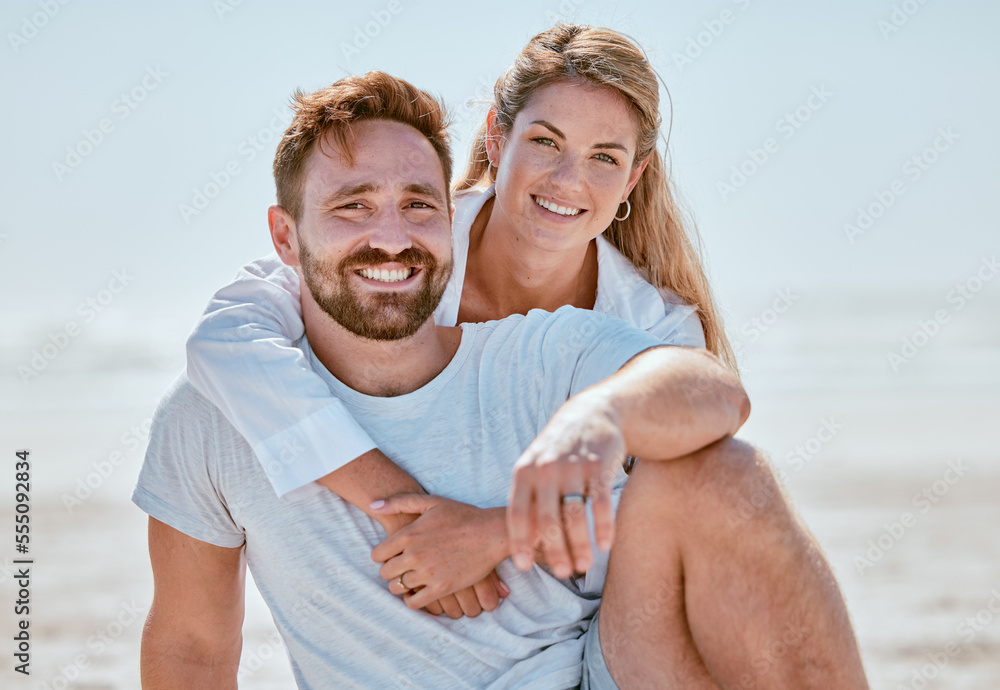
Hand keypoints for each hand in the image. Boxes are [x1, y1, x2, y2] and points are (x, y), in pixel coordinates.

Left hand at [370, 494, 510, 616]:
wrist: (491, 533)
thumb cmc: (462, 515)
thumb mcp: (431, 502)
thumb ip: (399, 502)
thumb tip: (373, 505)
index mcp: (409, 534)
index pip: (377, 555)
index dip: (383, 556)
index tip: (393, 555)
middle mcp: (414, 555)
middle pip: (385, 573)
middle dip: (390, 571)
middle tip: (401, 567)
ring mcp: (427, 573)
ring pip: (397, 588)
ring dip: (401, 585)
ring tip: (411, 579)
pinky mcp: (441, 588)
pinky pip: (414, 603)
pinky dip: (411, 600)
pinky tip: (418, 592)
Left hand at [507, 392, 625, 578]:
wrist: (592, 415)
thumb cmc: (558, 451)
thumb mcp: (535, 467)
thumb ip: (529, 500)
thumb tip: (526, 544)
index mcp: (524, 472)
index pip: (518, 514)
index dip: (520, 542)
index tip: (524, 566)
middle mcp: (546, 469)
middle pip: (548, 520)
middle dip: (554, 550)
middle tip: (562, 573)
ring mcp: (573, 468)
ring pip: (575, 516)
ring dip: (580, 545)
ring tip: (583, 566)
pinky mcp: (599, 467)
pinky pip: (600, 504)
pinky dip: (604, 527)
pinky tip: (606, 546)